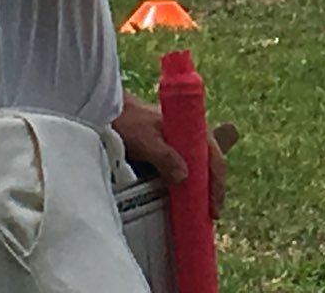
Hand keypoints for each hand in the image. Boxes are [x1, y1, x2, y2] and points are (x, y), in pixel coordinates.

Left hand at [112, 91, 240, 218]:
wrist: (107, 110)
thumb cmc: (128, 122)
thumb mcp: (146, 141)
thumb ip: (166, 158)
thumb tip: (185, 178)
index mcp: (193, 130)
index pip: (214, 160)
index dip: (217, 185)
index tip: (214, 210)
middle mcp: (190, 136)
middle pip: (209, 165)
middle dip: (212, 189)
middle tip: (209, 214)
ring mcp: (179, 143)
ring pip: (197, 167)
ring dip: (199, 187)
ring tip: (198, 210)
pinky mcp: (166, 150)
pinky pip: (182, 169)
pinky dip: (185, 184)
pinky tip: (181, 196)